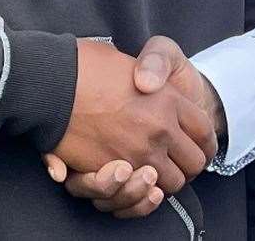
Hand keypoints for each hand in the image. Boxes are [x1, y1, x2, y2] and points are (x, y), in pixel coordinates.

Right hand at [44, 38, 216, 197]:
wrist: (49, 77)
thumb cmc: (91, 63)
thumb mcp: (134, 57)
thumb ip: (155, 71)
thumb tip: (152, 85)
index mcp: (168, 97)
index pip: (204, 131)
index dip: (204, 141)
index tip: (196, 144)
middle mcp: (158, 127)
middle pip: (194, 162)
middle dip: (189, 165)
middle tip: (179, 162)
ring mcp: (137, 152)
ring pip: (171, 184)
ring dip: (167, 182)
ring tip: (159, 173)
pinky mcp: (112, 171)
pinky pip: (142, 195)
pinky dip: (145, 197)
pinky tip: (144, 185)